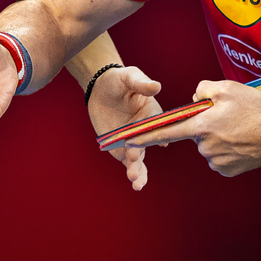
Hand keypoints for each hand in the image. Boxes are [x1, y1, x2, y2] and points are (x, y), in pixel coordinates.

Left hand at [87, 66, 161, 190]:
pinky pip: (129, 162)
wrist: (101, 88)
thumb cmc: (119, 79)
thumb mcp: (130, 76)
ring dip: (138, 170)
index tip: (158, 144)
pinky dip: (133, 172)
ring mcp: (136, 141)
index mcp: (153, 114)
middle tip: (132, 158)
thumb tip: (155, 86)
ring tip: (135, 181)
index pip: (159, 126)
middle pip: (148, 145)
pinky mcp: (123, 148)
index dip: (157, 135)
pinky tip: (135, 183)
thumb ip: (141, 83)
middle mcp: (147, 130)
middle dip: (141, 153)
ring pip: (140, 158)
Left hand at [122, 79, 260, 177]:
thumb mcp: (229, 88)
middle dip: (204, 126)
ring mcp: (216, 161)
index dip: (145, 137)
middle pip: (194, 134)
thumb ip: (204, 88)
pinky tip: (241, 142)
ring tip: (238, 129)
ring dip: (217, 138)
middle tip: (227, 118)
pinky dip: (226, 149)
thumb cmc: (256, 109)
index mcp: (202, 125)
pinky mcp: (227, 171)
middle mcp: (205, 146)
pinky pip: (218, 158)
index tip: (126, 142)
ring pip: (206, 146)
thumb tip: (194, 97)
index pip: (166, 132)